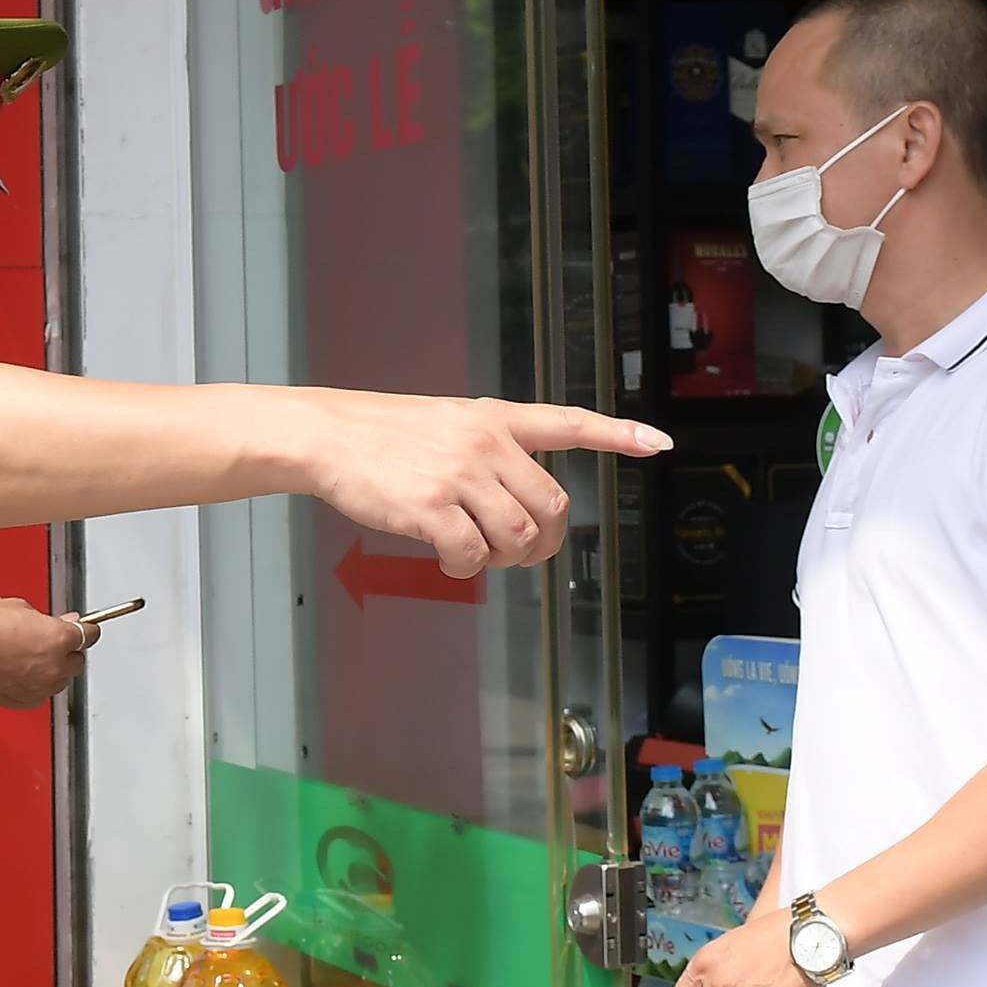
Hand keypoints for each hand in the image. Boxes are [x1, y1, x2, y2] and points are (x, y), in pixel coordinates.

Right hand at [0, 588, 89, 708]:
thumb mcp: (16, 606)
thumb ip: (44, 617)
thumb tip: (56, 622)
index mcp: (59, 638)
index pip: (89, 633)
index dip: (84, 628)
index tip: (81, 627)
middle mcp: (55, 666)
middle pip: (77, 660)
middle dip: (68, 651)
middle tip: (49, 641)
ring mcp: (41, 687)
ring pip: (59, 679)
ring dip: (52, 669)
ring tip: (28, 657)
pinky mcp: (25, 701)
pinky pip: (40, 693)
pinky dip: (35, 684)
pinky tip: (18, 672)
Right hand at [294, 394, 662, 577]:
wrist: (327, 435)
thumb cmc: (379, 435)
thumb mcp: (446, 422)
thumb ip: (488, 452)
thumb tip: (517, 506)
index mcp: (493, 418)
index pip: (568, 422)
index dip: (617, 434)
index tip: (658, 442)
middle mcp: (485, 442)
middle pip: (552, 506)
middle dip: (544, 542)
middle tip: (519, 551)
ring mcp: (460, 474)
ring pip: (518, 537)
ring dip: (504, 559)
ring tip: (475, 553)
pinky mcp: (432, 507)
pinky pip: (473, 556)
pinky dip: (466, 568)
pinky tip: (448, 559)